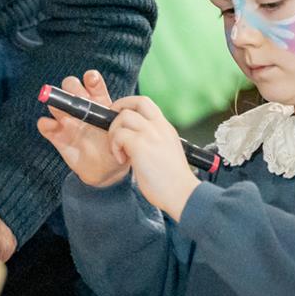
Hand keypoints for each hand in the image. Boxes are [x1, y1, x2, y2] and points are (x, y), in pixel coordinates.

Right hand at [36, 70, 127, 187]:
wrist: (108, 171)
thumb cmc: (118, 148)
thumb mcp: (124, 136)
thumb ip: (121, 129)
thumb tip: (120, 121)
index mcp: (99, 103)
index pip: (92, 82)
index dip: (91, 78)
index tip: (91, 81)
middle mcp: (82, 109)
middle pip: (70, 86)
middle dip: (71, 87)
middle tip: (77, 97)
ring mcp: (69, 121)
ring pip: (56, 103)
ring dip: (56, 103)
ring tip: (62, 111)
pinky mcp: (58, 137)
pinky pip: (46, 126)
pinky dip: (45, 124)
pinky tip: (50, 126)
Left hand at [108, 96, 198, 220]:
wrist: (182, 193)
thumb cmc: (172, 179)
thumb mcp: (166, 151)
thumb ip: (154, 140)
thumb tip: (135, 139)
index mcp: (165, 127)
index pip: (145, 102)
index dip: (128, 104)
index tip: (119, 116)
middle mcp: (159, 127)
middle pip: (135, 102)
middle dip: (117, 110)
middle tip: (113, 128)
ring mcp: (150, 134)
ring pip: (123, 117)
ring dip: (114, 133)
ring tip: (118, 151)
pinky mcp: (141, 146)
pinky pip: (119, 135)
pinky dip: (115, 147)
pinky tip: (121, 160)